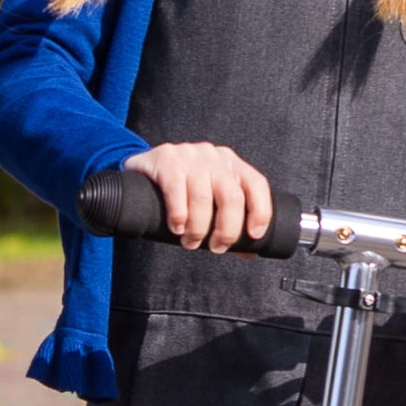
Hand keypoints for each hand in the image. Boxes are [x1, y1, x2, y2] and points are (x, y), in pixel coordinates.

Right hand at [122, 143, 272, 252]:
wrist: (145, 167)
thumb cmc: (184, 187)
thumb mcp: (210, 196)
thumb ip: (228, 218)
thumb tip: (249, 250)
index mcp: (231, 163)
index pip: (256, 184)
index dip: (260, 211)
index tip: (253, 235)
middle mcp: (214, 156)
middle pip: (231, 196)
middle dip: (227, 230)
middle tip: (216, 247)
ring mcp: (190, 155)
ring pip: (203, 198)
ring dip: (198, 228)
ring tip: (191, 242)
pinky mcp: (166, 159)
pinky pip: (176, 190)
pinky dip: (179, 215)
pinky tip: (176, 227)